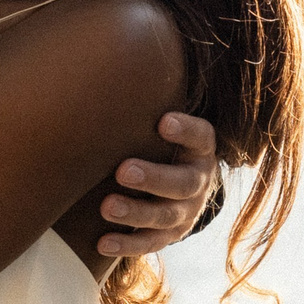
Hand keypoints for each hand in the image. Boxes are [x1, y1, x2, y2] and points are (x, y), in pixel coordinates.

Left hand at [99, 111, 220, 256]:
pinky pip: (151, 243)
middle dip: (153, 177)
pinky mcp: (170, 234)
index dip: (186, 130)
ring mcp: (187, 211)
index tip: (163, 121)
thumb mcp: (164, 123)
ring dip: (136, 211)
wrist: (180, 183)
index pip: (201, 136)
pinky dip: (127, 243)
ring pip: (166, 216)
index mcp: (201, 148)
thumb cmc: (159, 140)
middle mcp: (199, 180)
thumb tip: (103, 60)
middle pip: (183, 183)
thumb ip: (146, 104)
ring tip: (107, 206)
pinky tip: (102, 241)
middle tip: (123, 170)